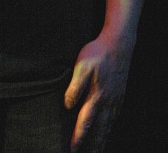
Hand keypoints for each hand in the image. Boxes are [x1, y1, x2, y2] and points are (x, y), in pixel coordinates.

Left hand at [64, 31, 133, 151]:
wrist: (119, 45)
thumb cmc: (98, 54)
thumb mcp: (82, 66)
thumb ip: (75, 86)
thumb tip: (68, 105)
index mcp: (96, 96)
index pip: (85, 122)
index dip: (79, 138)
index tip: (72, 150)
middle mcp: (107, 103)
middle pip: (99, 130)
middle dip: (92, 145)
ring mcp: (115, 101)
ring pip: (108, 126)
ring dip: (101, 140)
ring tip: (96, 150)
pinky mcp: (119, 96)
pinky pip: (114, 118)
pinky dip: (110, 129)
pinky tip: (107, 131)